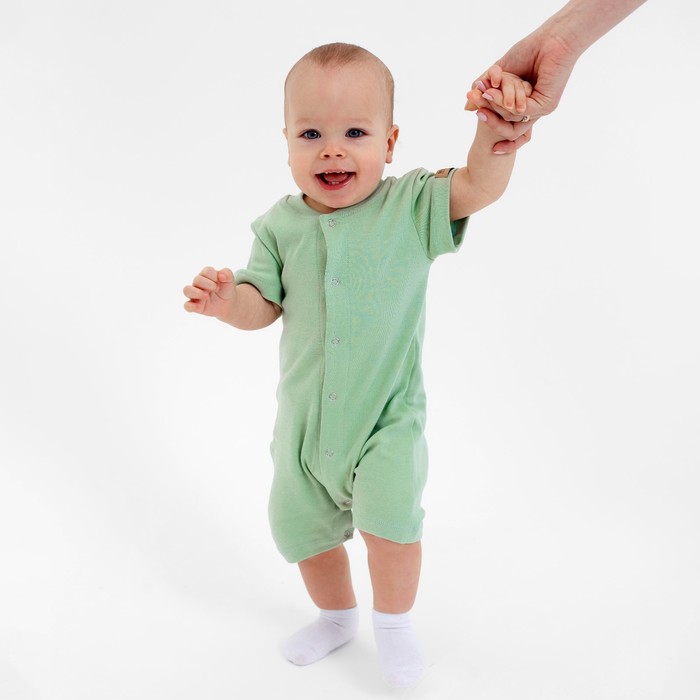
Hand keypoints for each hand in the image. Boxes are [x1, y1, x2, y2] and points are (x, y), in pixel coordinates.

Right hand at [183, 266, 236, 318]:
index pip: (206, 271)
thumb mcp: (230, 281)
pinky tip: (198, 306)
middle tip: (217, 289)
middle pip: (196, 279)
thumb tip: (221, 275)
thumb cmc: (226, 289)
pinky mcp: (195, 306)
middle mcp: (198, 284)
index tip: (221, 281)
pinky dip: (190, 306)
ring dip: (196, 292)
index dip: (214, 276)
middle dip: (207, 284)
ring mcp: (195, 294)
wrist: (228, 304)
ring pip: (187, 290)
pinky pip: (187, 306)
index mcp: (206, 275)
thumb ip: (227, 274)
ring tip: (206, 296)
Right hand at [466, 31, 576, 152]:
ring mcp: (540, 109)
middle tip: (473, 103)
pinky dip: (505, 101)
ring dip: (495, 105)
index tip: (474, 113)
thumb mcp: (500, 71)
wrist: (552, 38)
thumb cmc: (530, 50)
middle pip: (506, 124)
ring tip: (484, 93)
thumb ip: (485, 88)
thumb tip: (467, 107)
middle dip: (488, 116)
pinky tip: (495, 90)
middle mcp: (532, 108)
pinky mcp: (546, 105)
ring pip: (511, 118)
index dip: (489, 122)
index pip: (504, 123)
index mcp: (522, 103)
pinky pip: (521, 111)